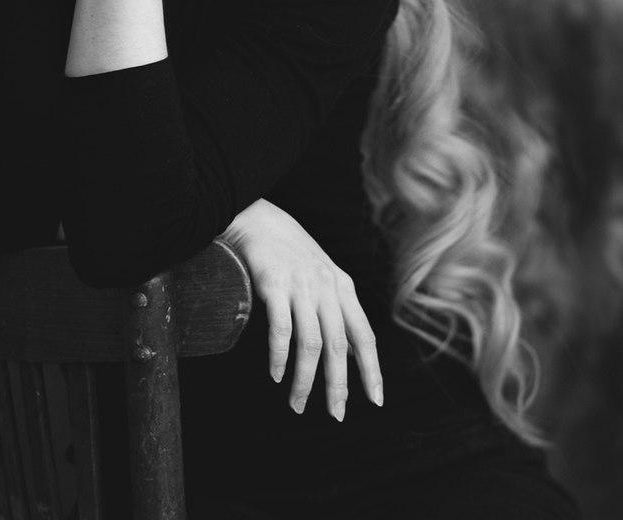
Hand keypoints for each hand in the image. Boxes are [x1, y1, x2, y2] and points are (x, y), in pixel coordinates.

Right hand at [221, 198, 383, 421]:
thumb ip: (336, 306)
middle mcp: (326, 286)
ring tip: (298, 405)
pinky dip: (280, 356)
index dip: (372, 369)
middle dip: (338, 385)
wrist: (258, 218)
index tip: (376, 399)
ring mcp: (301, 285)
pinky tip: (277, 374)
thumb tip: (349, 351)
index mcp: (342, 286)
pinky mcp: (274, 284)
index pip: (364, 335)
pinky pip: (281, 328)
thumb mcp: (323, 274)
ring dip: (305, 380)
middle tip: (336, 414)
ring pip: (310, 343)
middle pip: (338, 346)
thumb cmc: (289, 251)